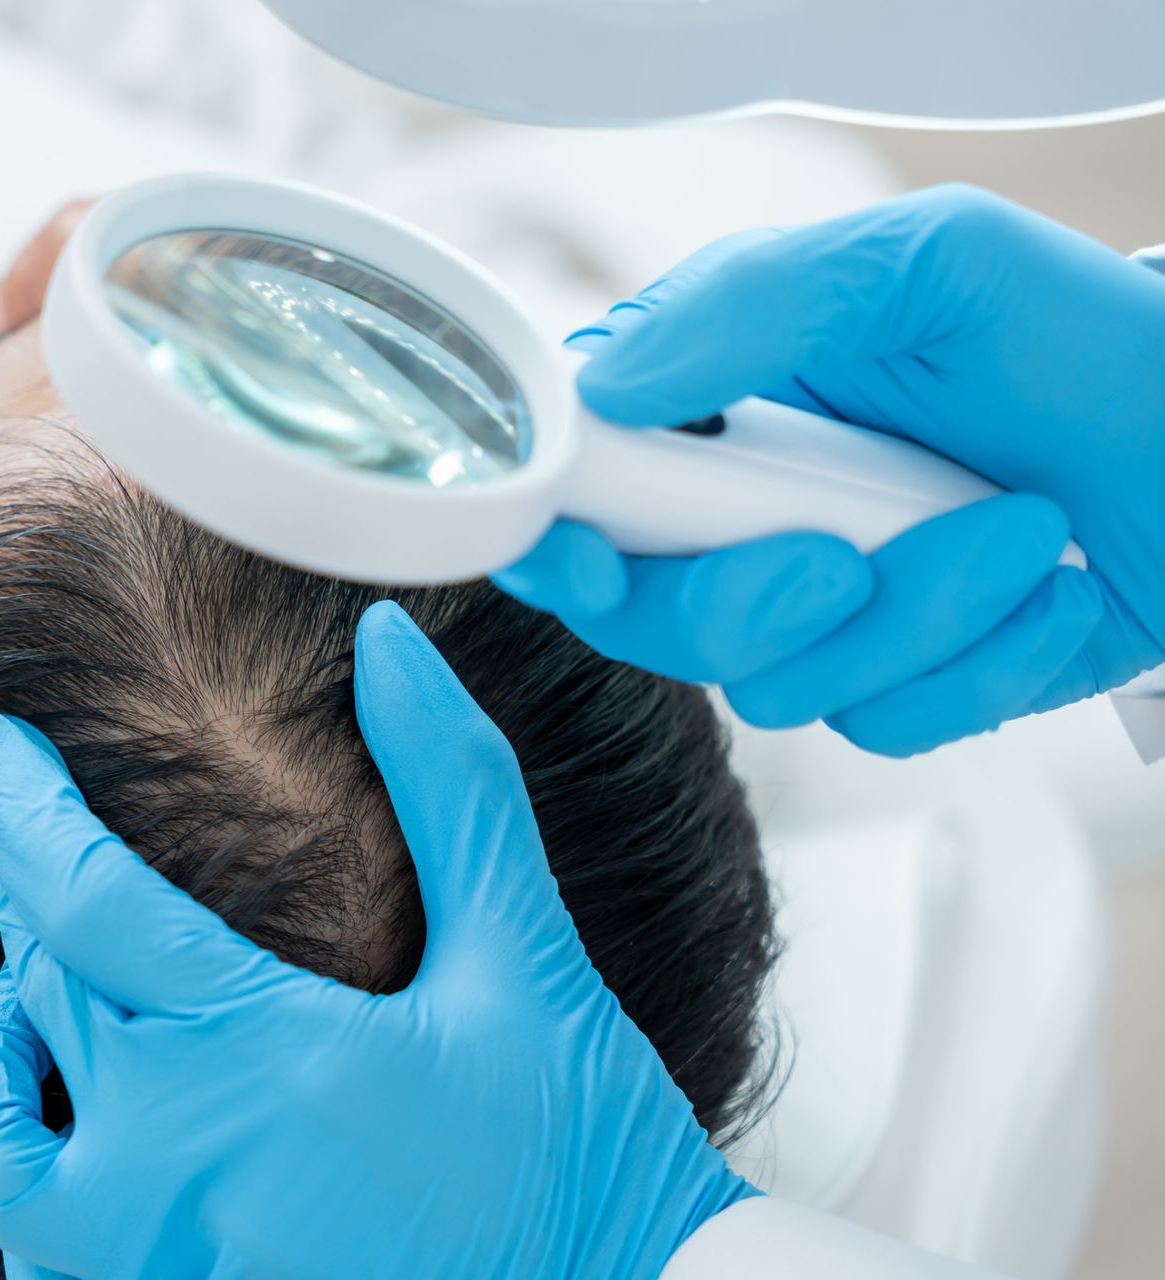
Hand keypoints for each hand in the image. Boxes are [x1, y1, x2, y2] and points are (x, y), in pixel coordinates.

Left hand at [0, 602, 754, 1279]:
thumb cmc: (581, 1153)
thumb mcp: (527, 959)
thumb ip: (455, 791)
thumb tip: (391, 644)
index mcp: (270, 1052)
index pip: (82, 898)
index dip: (6, 801)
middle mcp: (188, 1168)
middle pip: (36, 998)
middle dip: (24, 900)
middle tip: (39, 847)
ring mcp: (169, 1267)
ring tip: (30, 1016)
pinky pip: (42, 1264)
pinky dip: (38, 1190)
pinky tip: (93, 1146)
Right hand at [497, 185, 1164, 756]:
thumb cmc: (1072, 332)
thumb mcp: (918, 264)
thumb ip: (750, 304)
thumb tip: (610, 383)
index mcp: (715, 410)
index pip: (579, 490)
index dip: (556, 537)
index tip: (585, 555)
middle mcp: (744, 518)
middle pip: (648, 618)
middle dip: (741, 601)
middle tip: (841, 553)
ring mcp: (820, 607)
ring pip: (775, 683)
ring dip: (915, 615)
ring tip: (1022, 526)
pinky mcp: (901, 679)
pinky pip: (883, 723)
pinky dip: (980, 663)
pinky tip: (1049, 593)